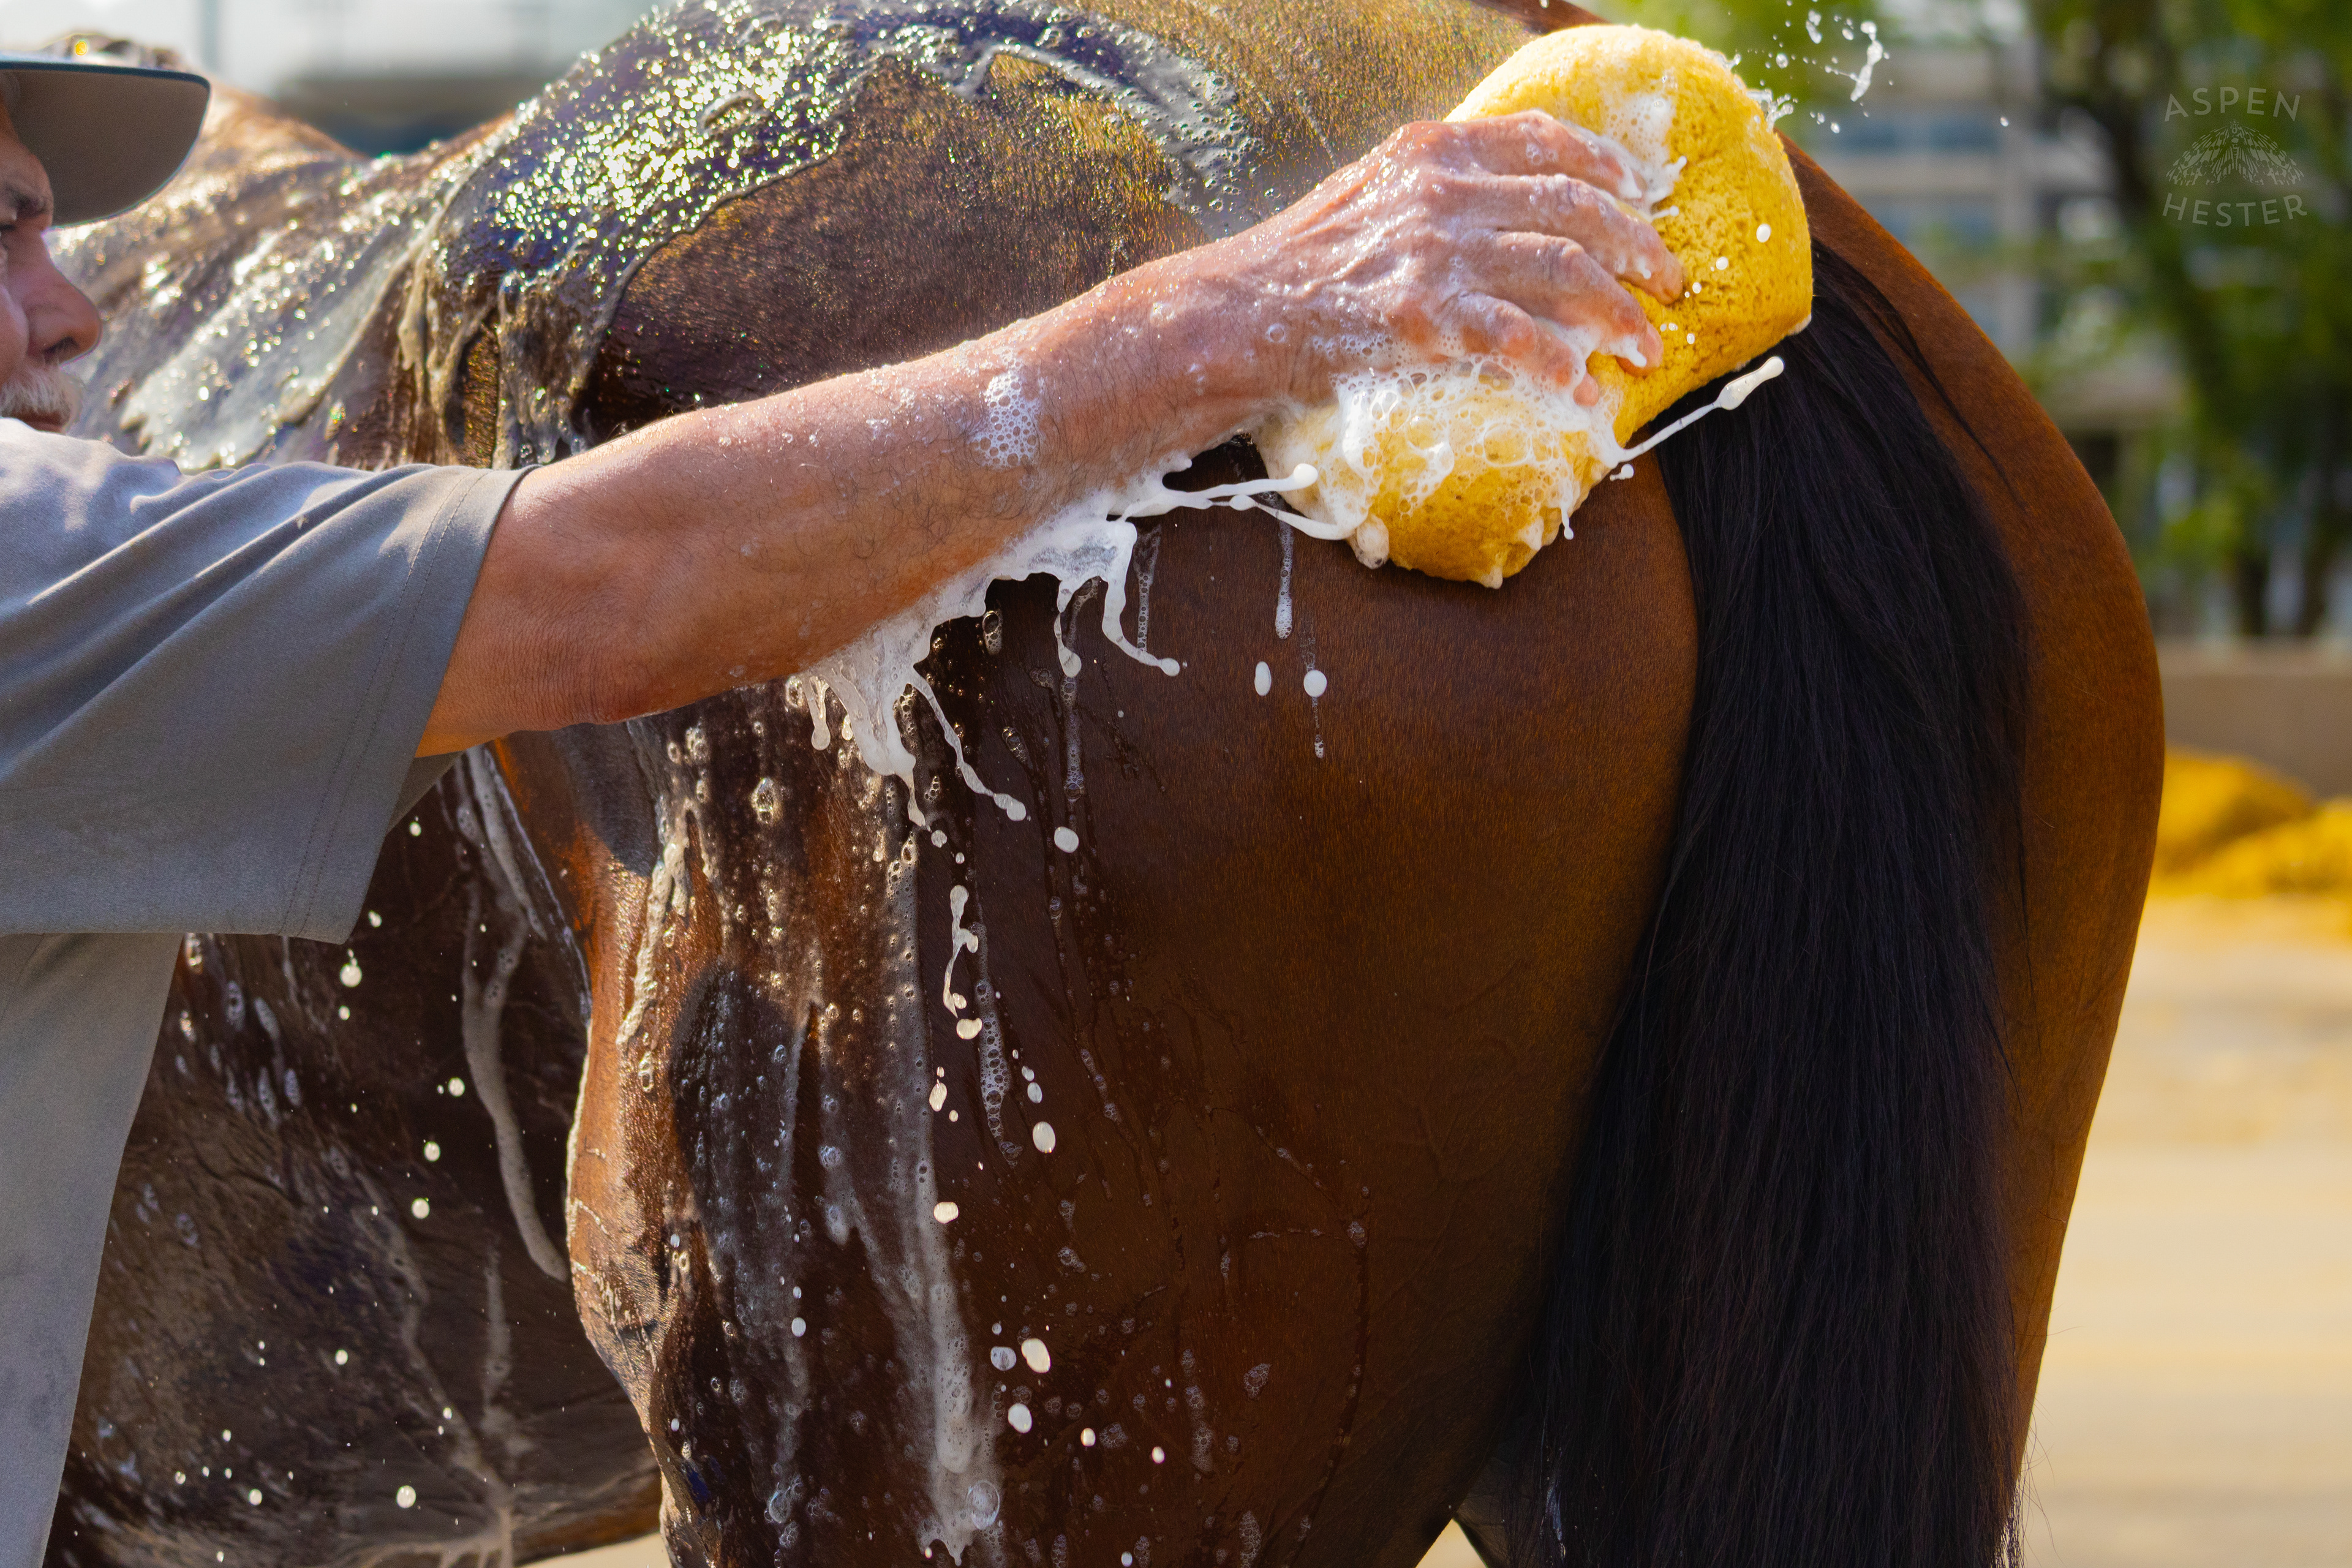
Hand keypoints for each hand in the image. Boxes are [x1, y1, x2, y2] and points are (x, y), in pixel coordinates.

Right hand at [1196, 112, 1683, 406]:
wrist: (1232, 314)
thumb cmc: (1299, 266)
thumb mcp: (1368, 195)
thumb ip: (1434, 190)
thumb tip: (1499, 209)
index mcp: (1431, 151)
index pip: (1543, 140)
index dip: (1606, 167)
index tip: (1641, 195)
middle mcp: (1440, 191)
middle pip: (1574, 205)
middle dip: (1639, 245)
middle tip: (1671, 282)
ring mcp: (1433, 252)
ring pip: (1564, 268)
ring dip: (1620, 311)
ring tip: (1646, 347)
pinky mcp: (1422, 318)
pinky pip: (1517, 337)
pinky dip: (1561, 366)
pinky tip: (1583, 392)